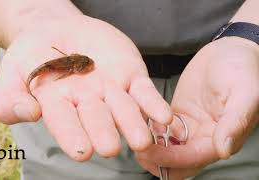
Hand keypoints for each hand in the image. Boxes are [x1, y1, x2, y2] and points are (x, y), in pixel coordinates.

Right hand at [0, 15, 171, 160]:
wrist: (54, 31)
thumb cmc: (31, 57)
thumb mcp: (11, 74)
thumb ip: (11, 99)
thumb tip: (28, 114)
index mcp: (58, 107)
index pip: (65, 124)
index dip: (72, 136)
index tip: (80, 151)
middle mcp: (87, 104)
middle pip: (97, 120)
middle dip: (104, 133)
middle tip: (110, 147)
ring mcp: (110, 91)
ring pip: (124, 110)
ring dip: (134, 124)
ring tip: (142, 140)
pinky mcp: (129, 75)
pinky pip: (144, 92)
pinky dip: (153, 104)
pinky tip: (164, 118)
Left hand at [136, 37, 258, 178]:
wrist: (231, 50)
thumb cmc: (243, 69)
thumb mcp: (245, 92)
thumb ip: (235, 122)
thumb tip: (224, 150)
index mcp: (223, 137)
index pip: (194, 158)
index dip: (171, 158)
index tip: (148, 151)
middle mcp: (206, 138)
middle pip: (179, 161)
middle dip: (158, 160)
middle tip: (137, 149)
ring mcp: (191, 127)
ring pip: (168, 149)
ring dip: (152, 148)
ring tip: (134, 137)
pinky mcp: (179, 116)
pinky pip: (162, 131)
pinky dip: (151, 132)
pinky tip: (140, 123)